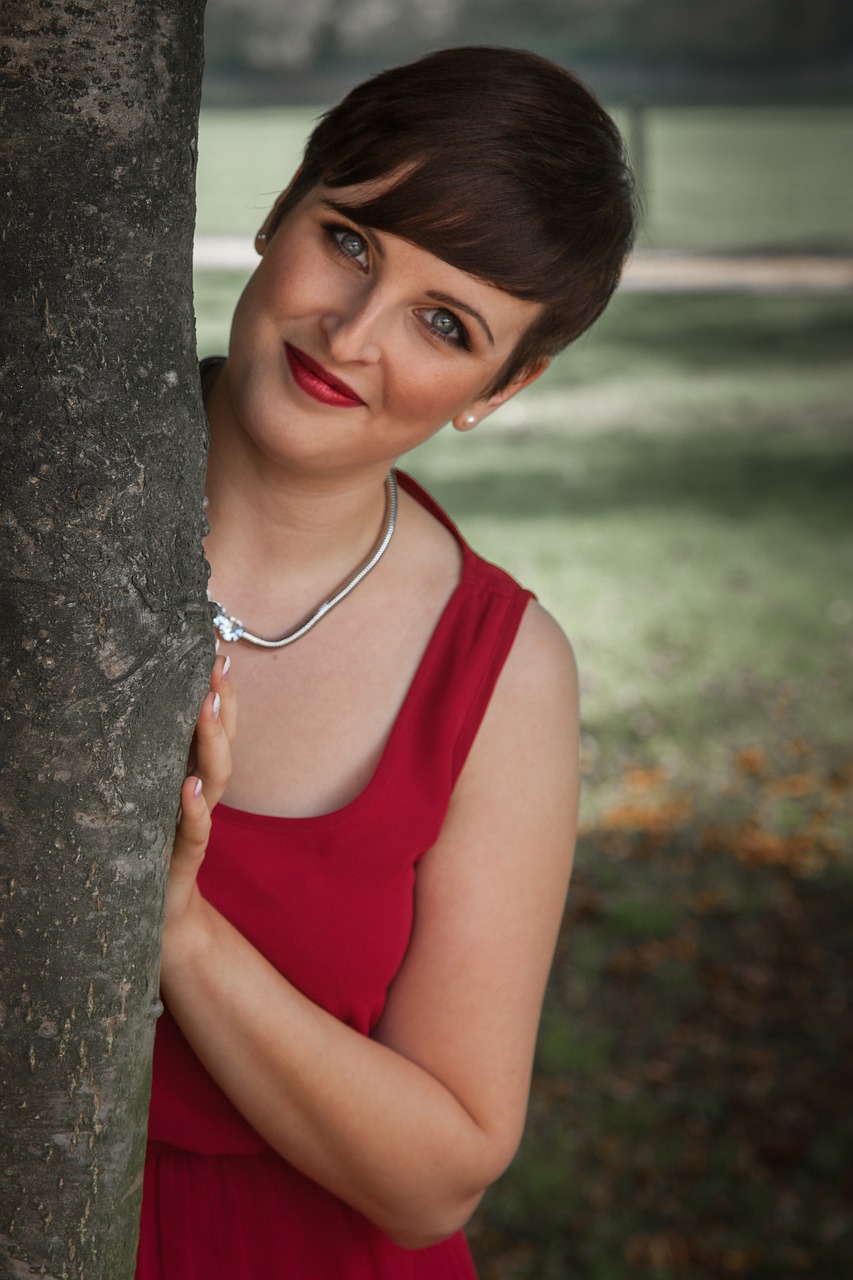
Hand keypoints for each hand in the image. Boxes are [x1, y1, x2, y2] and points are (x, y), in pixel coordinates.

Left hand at [165, 651, 236, 939]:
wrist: (160, 911)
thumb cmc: (154, 846)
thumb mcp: (155, 796)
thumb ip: (161, 759)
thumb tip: (149, 709)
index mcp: (197, 777)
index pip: (219, 729)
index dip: (224, 695)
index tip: (218, 655)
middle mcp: (202, 794)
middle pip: (223, 746)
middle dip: (224, 707)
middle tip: (217, 670)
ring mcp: (195, 824)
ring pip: (214, 780)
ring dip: (213, 744)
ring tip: (206, 710)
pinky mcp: (182, 856)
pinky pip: (195, 831)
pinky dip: (194, 809)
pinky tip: (188, 789)